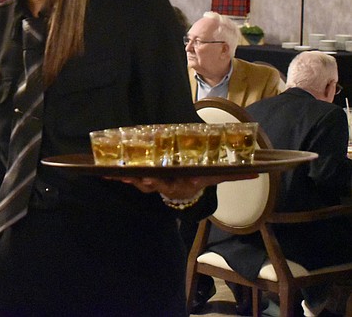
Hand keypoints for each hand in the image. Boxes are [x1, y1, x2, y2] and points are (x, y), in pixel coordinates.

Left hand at [114, 173, 256, 199]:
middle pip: (149, 184)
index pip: (171, 184)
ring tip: (109, 173)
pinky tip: (101, 170)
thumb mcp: (213, 176)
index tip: (158, 180)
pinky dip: (115, 174)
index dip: (162, 183)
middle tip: (130, 177)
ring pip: (135, 181)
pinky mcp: (140, 177)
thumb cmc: (198, 177)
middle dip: (139, 181)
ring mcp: (151, 182)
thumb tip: (257, 173)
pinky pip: (126, 176)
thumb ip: (232, 175)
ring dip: (122, 177)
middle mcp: (164, 184)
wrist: (185, 187)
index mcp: (180, 183)